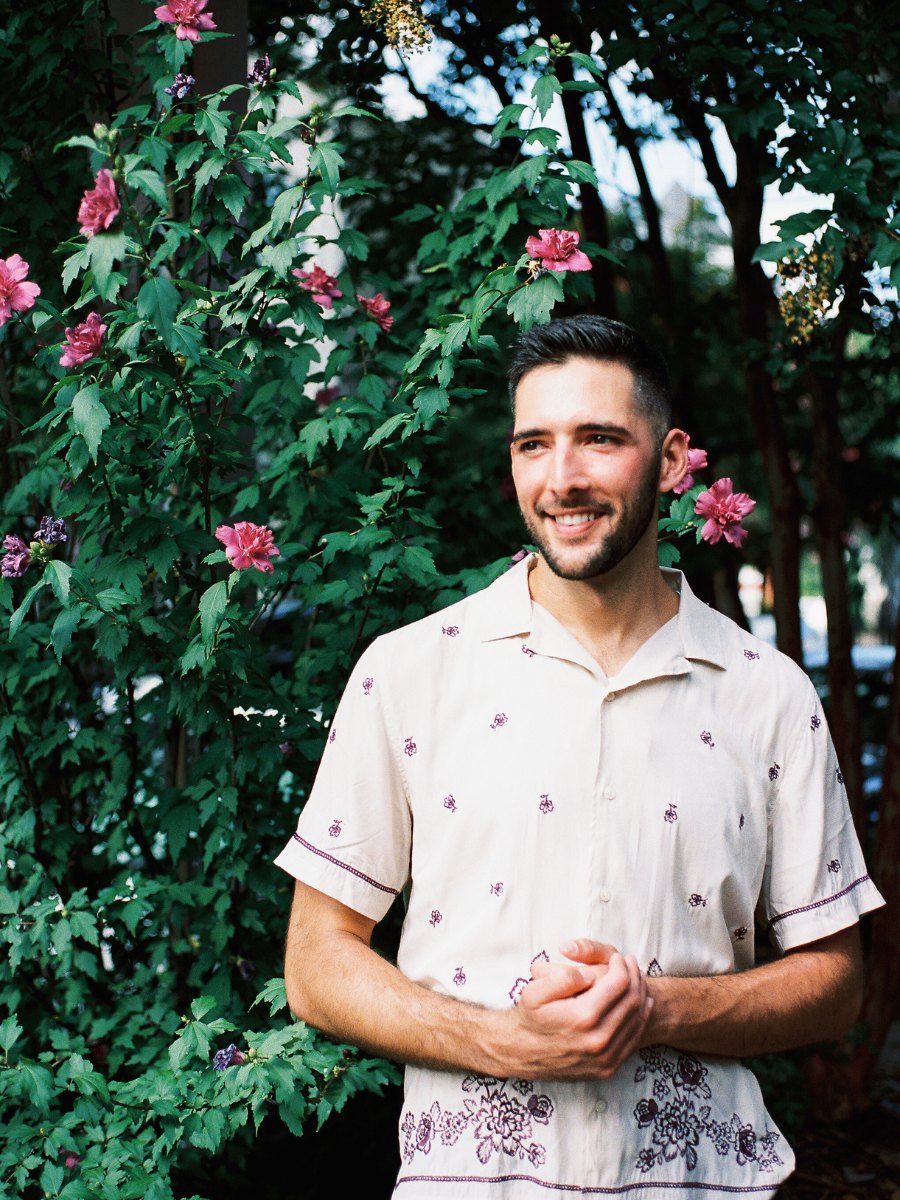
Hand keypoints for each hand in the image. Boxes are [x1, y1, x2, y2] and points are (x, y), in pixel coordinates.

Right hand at [512, 939, 651, 1079]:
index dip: (622, 965)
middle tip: (631, 963)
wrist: (523, 1053)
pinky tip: (640, 1004)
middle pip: (632, 1000)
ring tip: (635, 979)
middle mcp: (599, 1040)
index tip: (619, 957)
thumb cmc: (530, 1017)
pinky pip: (633, 1039)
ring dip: (640, 994)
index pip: (620, 984)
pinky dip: (640, 1018)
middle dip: (635, 976)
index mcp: (583, 1017)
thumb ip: (562, 977)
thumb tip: (589, 975)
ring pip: (637, 1019)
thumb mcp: (534, 990)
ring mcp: (606, 1057)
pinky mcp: (608, 1068)